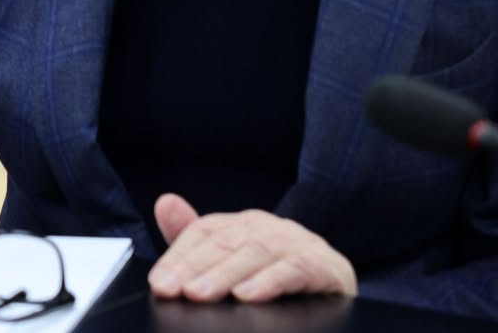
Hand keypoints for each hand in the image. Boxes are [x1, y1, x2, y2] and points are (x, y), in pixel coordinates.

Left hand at [148, 194, 355, 302]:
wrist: (339, 295)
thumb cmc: (280, 280)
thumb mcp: (235, 263)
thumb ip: (197, 241)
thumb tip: (164, 202)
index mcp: (247, 225)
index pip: (205, 232)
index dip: (178, 256)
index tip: (158, 283)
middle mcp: (272, 227)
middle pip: (227, 242)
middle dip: (195, 267)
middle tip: (172, 290)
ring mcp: (301, 243)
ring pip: (257, 252)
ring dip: (225, 274)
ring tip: (200, 294)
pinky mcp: (328, 267)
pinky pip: (296, 269)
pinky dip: (270, 281)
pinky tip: (248, 295)